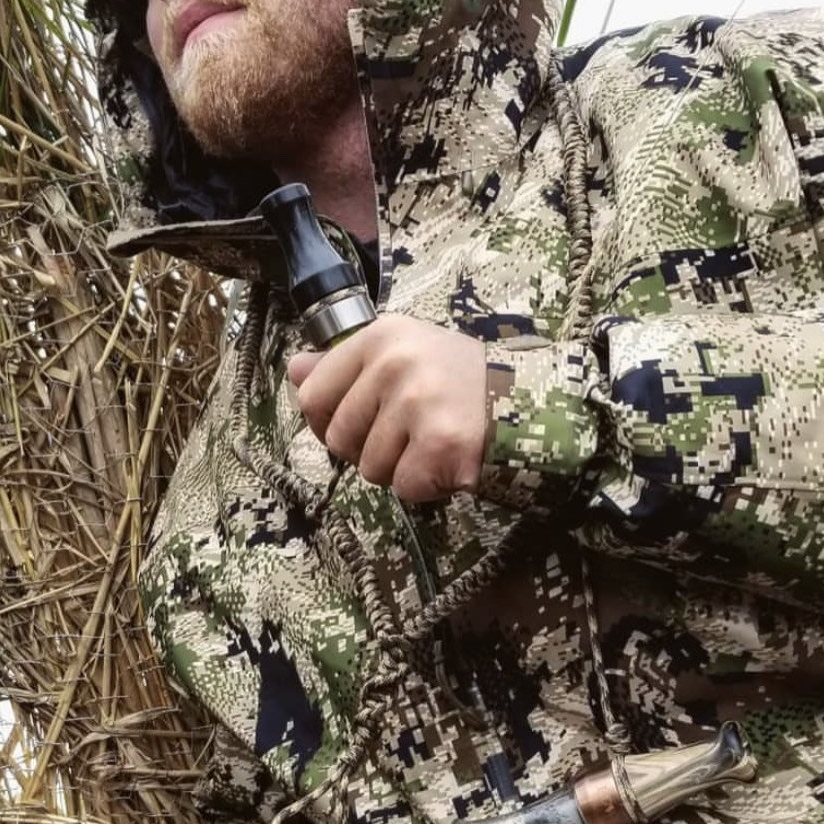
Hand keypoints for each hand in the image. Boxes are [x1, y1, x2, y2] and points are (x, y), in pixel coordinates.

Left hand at [288, 315, 485, 503]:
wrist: (529, 400)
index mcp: (379, 337)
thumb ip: (343, 363)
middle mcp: (394, 363)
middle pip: (338, 438)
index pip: (313, 395)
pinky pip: (404, 486)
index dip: (328, 422)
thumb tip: (294, 370)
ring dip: (399, 469)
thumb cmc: (459, 380)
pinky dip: (426, 485)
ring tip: (431, 444)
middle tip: (407, 435)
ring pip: (370, 468)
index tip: (359, 423)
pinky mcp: (440, 442)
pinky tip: (447, 460)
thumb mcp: (402, 351)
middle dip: (367, 450)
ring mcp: (418, 402)